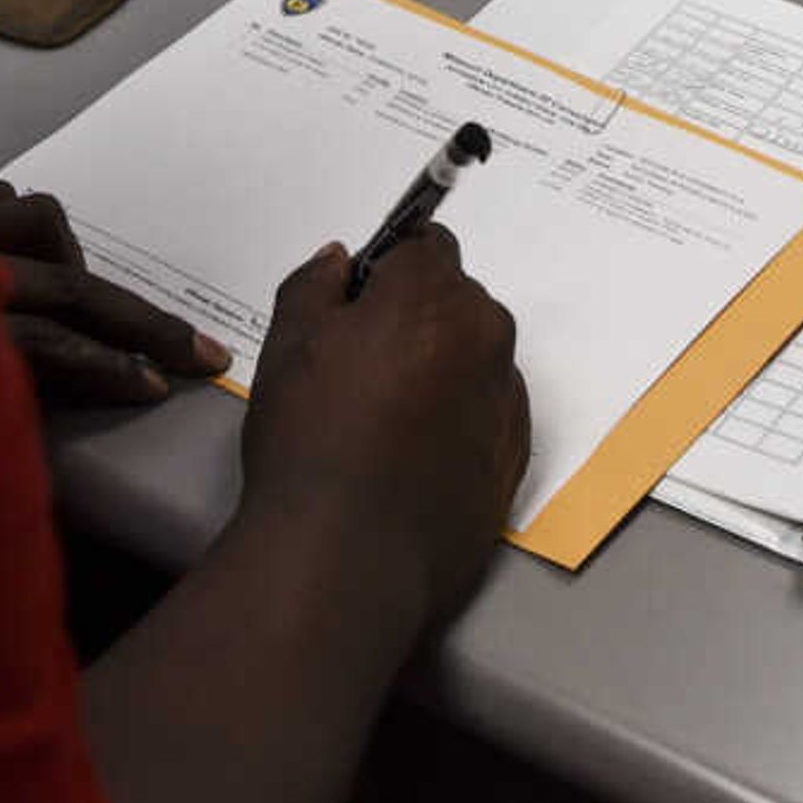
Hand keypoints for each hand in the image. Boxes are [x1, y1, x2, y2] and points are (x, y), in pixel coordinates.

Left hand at [0, 180, 230, 406]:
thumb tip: (61, 400)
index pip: (49, 344)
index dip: (110, 369)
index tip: (155, 387)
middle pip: (66, 284)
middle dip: (138, 322)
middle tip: (189, 350)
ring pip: (39, 220)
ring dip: (75, 258)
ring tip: (88, 301)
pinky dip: (25, 227)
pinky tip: (30, 258)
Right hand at [237, 228, 529, 631]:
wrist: (347, 557)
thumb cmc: (310, 443)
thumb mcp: (286, 345)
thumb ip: (316, 285)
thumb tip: (341, 263)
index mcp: (433, 296)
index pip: (424, 245)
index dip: (387, 268)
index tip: (357, 303)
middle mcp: (486, 336)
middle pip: (456, 299)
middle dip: (417, 316)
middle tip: (360, 367)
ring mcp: (508, 398)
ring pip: (475, 356)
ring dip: (442, 367)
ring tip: (384, 421)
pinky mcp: (516, 453)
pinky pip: (489, 409)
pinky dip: (460, 417)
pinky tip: (412, 455)